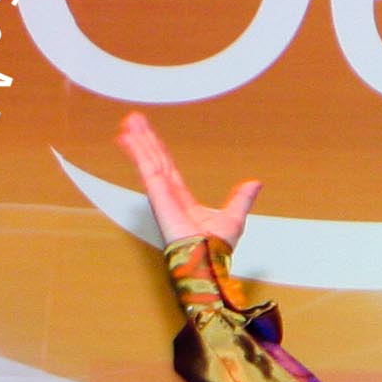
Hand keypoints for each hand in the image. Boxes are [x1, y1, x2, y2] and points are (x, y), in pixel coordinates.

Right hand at [115, 111, 258, 252]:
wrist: (207, 261)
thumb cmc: (216, 249)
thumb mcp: (234, 217)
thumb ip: (241, 198)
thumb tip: (255, 184)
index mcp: (182, 199)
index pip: (167, 168)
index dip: (158, 152)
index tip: (148, 138)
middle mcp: (168, 194)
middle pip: (155, 159)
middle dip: (144, 139)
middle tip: (134, 120)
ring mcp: (161, 193)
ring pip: (148, 160)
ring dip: (138, 140)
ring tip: (129, 121)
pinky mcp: (157, 194)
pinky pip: (146, 167)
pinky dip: (136, 151)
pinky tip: (127, 137)